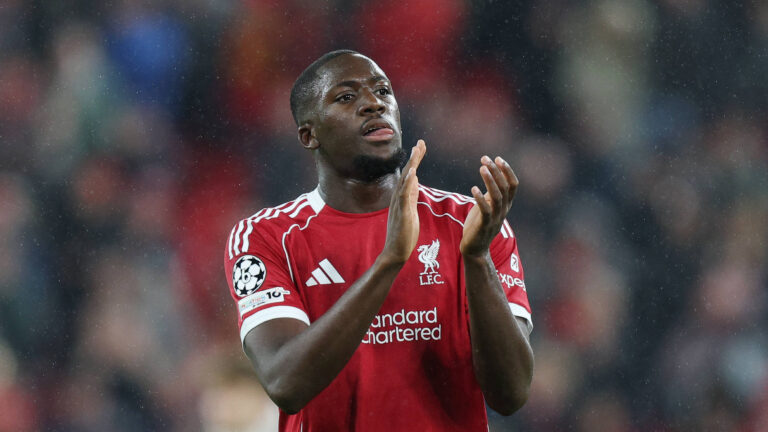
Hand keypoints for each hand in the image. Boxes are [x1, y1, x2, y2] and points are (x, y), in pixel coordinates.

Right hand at [381, 139, 425, 263]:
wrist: (395, 252)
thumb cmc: (404, 235)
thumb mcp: (410, 211)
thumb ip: (410, 196)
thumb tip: (414, 182)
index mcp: (403, 197)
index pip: (410, 175)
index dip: (416, 161)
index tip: (422, 147)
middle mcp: (399, 198)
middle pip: (407, 173)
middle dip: (414, 158)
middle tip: (421, 142)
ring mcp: (398, 204)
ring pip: (405, 181)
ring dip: (411, 165)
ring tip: (417, 151)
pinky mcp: (401, 212)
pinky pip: (404, 195)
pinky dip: (407, 183)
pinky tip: (413, 172)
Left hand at [460, 155, 518, 257]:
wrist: (475, 249)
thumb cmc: (479, 225)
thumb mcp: (488, 206)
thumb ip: (491, 192)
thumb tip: (491, 174)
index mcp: (506, 205)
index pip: (513, 185)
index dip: (507, 171)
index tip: (497, 158)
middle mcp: (504, 210)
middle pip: (505, 188)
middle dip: (497, 171)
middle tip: (486, 159)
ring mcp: (495, 218)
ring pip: (497, 197)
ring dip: (490, 181)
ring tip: (482, 168)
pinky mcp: (484, 225)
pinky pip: (485, 210)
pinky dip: (480, 199)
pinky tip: (473, 189)